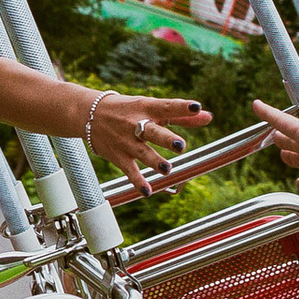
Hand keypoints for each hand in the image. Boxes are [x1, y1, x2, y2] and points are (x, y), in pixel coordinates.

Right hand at [85, 90, 209, 183]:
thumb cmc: (128, 110)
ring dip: (154, 161)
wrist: (89, 114)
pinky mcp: (119, 156)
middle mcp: (136, 124)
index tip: (197, 107)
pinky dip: (138, 182)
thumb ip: (181, 115)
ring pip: (142, 153)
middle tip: (181, 146)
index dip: (182, 107)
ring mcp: (127, 142)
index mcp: (147, 108)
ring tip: (167, 169)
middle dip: (166, 139)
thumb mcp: (151, 108)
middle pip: (153, 132)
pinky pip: (130, 171)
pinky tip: (148, 191)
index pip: (167, 106)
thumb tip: (208, 117)